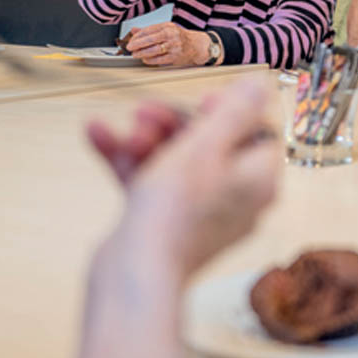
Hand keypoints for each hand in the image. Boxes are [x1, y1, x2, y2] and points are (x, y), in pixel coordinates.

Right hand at [92, 77, 281, 280]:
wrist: (134, 275)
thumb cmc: (176, 210)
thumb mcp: (206, 145)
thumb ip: (234, 111)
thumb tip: (260, 82)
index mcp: (259, 180)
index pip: (257, 132)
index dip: (229, 112)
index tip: (202, 101)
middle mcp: (237, 198)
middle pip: (212, 144)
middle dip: (174, 123)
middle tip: (145, 112)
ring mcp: (202, 213)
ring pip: (176, 162)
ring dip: (147, 139)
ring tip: (123, 131)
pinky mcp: (167, 225)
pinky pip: (152, 183)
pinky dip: (128, 160)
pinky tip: (97, 134)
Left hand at [124, 22, 209, 66]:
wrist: (197, 45)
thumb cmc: (180, 37)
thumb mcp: (166, 29)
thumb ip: (150, 30)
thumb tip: (134, 30)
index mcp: (168, 26)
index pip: (148, 30)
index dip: (137, 36)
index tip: (131, 40)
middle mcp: (171, 35)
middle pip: (150, 39)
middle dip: (137, 44)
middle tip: (129, 47)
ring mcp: (174, 46)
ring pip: (154, 50)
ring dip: (142, 53)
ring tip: (135, 54)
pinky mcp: (176, 57)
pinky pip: (160, 59)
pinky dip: (150, 60)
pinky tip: (145, 59)